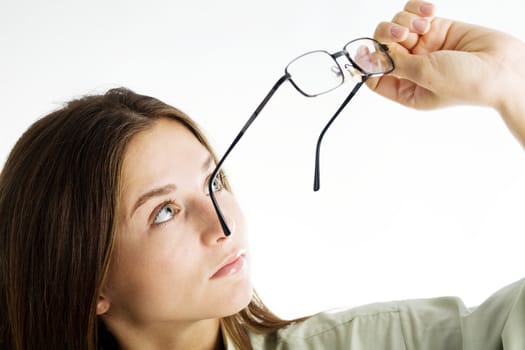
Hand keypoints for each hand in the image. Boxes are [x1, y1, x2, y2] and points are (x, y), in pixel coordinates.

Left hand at [368, 1, 524, 145]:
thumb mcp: (423, 76)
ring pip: (397, 27)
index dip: (367, 62)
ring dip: (404, 21)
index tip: (366, 49)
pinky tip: (430, 12)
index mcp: (405, 89)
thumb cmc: (467, 82)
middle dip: (387, 36)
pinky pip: (415, 14)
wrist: (502, 67)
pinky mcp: (437, 29)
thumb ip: (395, 64)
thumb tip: (372, 56)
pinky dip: (417, 9)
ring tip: (423, 25)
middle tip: (402, 34)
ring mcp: (424, 48)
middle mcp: (412, 69)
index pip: (374, 76)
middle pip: (383, 47)